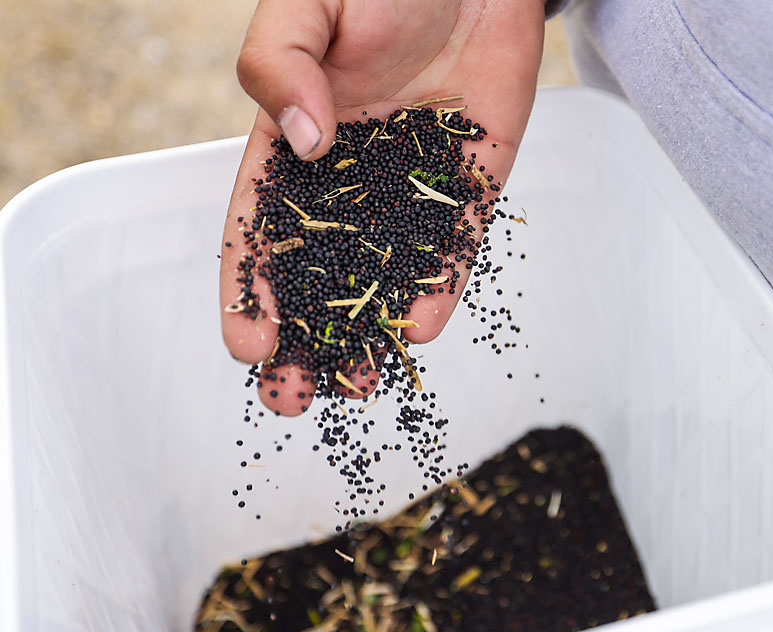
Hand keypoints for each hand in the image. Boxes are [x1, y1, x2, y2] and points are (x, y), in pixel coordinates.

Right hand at [219, 0, 544, 414]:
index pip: (261, 228)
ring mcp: (412, 188)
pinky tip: (420, 327)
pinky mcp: (470, 185)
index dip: (249, 288)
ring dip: (368, 332)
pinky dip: (438, 286)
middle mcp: (351, 178)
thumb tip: (304, 145)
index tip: (246, 343)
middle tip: (293, 396)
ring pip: (385, 273)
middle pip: (319, 271)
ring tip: (360, 382)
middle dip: (304, 337)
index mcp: (294, 143)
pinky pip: (453, 245)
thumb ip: (279, 68)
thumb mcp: (304, 7)